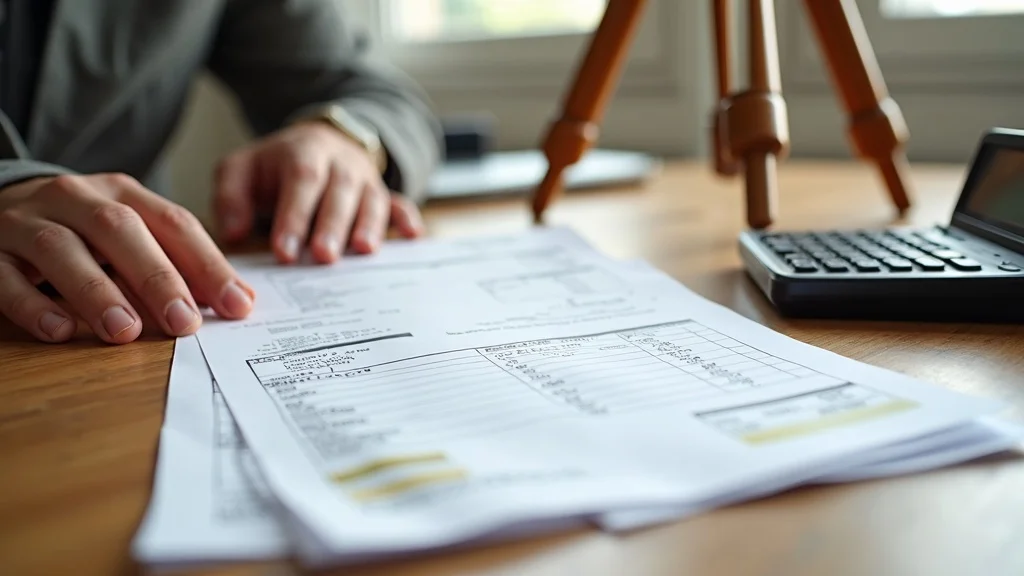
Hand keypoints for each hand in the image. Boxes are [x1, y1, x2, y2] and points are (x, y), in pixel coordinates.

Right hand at [0, 174, 254, 343]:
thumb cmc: (82, 231)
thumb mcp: (132, 237)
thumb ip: (181, 265)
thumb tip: (239, 302)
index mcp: (121, 193)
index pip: (173, 223)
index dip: (208, 264)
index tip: (237, 306)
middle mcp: (74, 199)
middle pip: (119, 228)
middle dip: (156, 276)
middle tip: (184, 322)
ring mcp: (25, 222)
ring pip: (60, 248)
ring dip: (95, 291)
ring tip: (125, 330)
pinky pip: (4, 276)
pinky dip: (32, 304)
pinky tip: (60, 331)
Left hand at [213, 122, 423, 263]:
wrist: (319, 143)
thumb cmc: (275, 167)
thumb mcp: (241, 170)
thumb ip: (230, 197)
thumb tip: (233, 233)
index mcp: (304, 153)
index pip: (301, 182)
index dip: (294, 216)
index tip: (285, 251)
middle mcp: (340, 163)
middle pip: (340, 192)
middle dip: (333, 225)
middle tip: (323, 257)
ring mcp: (366, 179)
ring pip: (372, 200)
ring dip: (370, 225)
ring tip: (363, 251)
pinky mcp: (383, 195)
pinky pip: (400, 204)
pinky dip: (407, 218)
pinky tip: (414, 235)